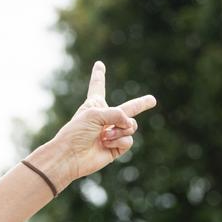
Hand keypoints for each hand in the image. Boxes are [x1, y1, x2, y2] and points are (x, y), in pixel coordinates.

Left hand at [38, 61, 156, 186]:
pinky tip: (105, 143)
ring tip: (104, 135)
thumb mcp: (95, 114)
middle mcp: (105, 118)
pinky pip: (128, 139)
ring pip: (131, 126)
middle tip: (152, 100)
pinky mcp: (115, 147)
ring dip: (120, 129)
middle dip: (141, 104)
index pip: (98, 86)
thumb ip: (117, 114)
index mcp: (94, 105)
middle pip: (128, 109)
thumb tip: (130, 126)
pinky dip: (118, 140)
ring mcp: (112, 133)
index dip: (98, 75)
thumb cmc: (76, 132)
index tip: (99, 64)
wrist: (69, 156)